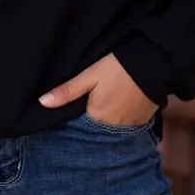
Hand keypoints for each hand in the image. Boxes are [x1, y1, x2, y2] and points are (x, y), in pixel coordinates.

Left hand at [39, 54, 158, 126]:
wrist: (153, 63)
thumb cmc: (117, 68)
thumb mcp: (89, 75)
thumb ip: (67, 91)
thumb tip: (41, 103)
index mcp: (97, 118)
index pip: (79, 129)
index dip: (73, 122)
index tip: (69, 115)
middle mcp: (113, 129)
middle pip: (95, 131)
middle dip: (89, 124)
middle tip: (87, 107)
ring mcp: (129, 128)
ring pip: (110, 131)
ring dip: (105, 124)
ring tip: (102, 108)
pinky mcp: (142, 123)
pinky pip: (125, 128)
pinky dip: (119, 121)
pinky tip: (117, 109)